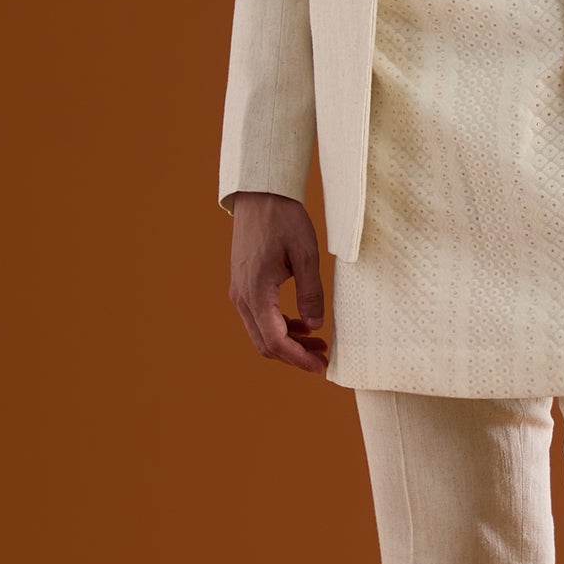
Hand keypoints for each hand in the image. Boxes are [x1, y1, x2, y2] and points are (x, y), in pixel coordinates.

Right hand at [228, 192, 328, 374]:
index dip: (299, 359)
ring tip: (318, 343)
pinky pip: (259, 318)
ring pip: (261, 333)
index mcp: (256, 292)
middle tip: (324, 358)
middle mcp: (242, 297)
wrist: (259, 196)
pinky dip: (279, 327)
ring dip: (288, 343)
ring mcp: (240, 292)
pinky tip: (302, 324)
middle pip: (266, 344)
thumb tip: (315, 326)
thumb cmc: (283, 220)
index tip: (321, 367)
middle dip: (295, 356)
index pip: (276, 341)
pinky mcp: (243, 286)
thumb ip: (311, 292)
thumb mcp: (306, 254)